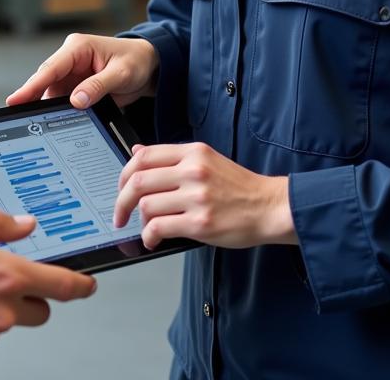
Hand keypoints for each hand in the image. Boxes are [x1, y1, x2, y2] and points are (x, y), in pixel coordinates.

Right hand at [6, 32, 157, 109]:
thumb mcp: (121, 73)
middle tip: (18, 117)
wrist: (149, 65)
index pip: (50, 68)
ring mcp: (72, 73)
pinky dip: (58, 111)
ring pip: (51, 92)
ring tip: (34, 125)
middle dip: (32, 98)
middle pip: (45, 80)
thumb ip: (98, 86)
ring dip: (46, 107)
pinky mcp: (76, 85)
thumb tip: (76, 101)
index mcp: (77, 47)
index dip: (31, 85)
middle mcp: (70, 59)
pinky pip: (62, 100)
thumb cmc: (136, 60)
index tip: (15, 99)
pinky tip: (52, 124)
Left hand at [113, 143, 295, 248]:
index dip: (124, 174)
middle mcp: (192, 171)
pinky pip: (160, 227)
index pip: (143, 157)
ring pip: (147, 205)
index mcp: (192, 153)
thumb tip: (137, 151)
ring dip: (139, 220)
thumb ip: (171, 158)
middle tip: (120, 213)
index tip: (120, 188)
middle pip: (139, 181)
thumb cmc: (238, 187)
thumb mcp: (205, 160)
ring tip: (146, 227)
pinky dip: (149, 236)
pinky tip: (152, 239)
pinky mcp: (201, 223)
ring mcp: (196, 197)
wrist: (269, 206)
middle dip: (122, 200)